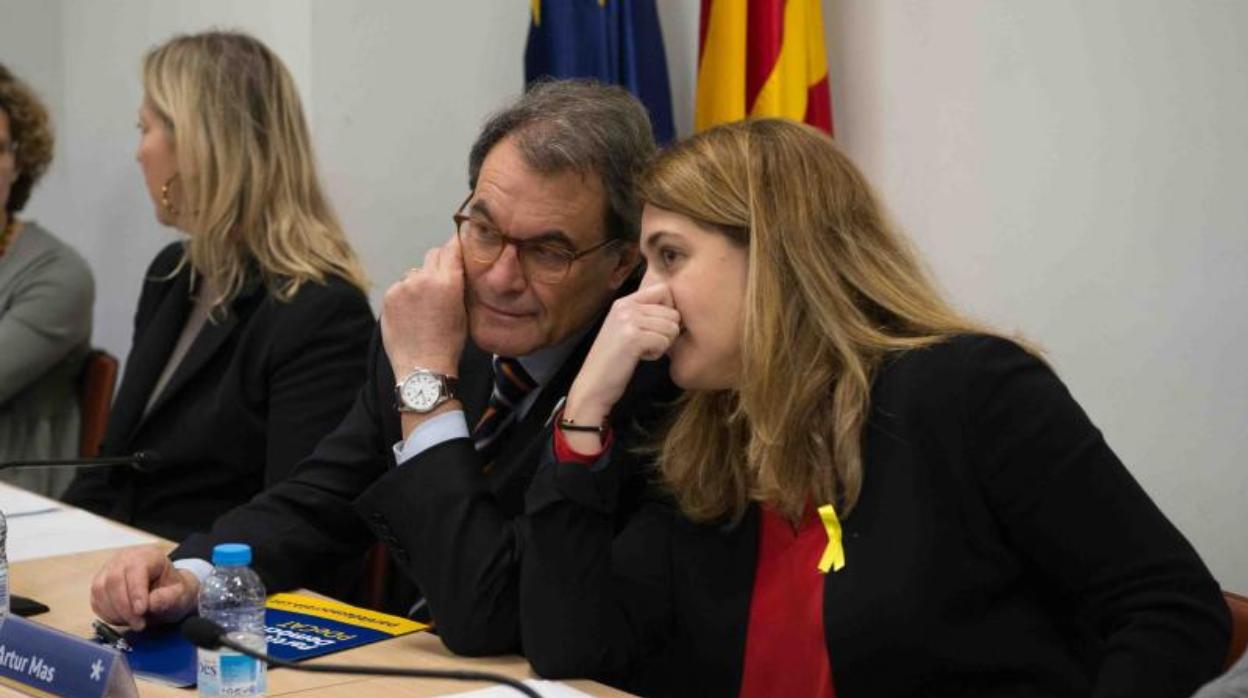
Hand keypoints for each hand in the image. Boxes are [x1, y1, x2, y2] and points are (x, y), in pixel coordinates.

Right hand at [90, 545, 198, 630]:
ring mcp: (109, 570)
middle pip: (114, 580)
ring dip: (115, 612)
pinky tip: (123, 620)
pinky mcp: (100, 585)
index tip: (141, 611)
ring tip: (134, 623)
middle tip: (139, 624)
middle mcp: (124, 559)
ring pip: (100, 590)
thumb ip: (168, 598)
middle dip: (124, 607)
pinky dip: (107, 614)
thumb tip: (150, 604)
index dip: (136, 591)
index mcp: (148, 556)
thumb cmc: (173, 591)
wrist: (166, 593)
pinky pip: (96, 601)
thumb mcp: (181, 594)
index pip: (135, 569)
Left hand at [382, 234, 467, 378]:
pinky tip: (411, 313)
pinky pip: (401, 286)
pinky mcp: (389, 296)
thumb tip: (458, 269)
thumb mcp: (464, 311)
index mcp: (447, 281)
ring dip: (421, 281)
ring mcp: (403, 286)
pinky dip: (406, 294)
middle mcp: (423, 277)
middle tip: (443, 281)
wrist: (422, 367)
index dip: (457, 245)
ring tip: (424, 305)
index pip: (452, 246)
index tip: (460, 246)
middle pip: (433, 254)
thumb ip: (459, 285)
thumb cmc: (449, 343)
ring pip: (416, 271)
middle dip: (440, 263)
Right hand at [565, 283, 680, 431]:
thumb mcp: (627, 329)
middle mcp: (625, 306)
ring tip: (642, 350)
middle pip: (673, 312)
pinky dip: (656, 354)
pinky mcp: (632, 338)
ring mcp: (628, 320)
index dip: (669, 310)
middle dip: (667, 332)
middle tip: (647, 344)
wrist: (593, 384)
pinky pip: (664, 341)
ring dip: (662, 344)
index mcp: (624, 301)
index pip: (664, 290)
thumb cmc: (614, 361)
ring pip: (672, 327)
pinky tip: (640, 357)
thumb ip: (646, 315)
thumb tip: (678, 310)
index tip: (657, 328)